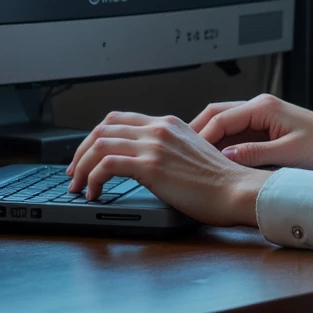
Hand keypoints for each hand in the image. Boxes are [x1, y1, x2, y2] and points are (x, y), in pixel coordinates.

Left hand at [65, 111, 270, 226]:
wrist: (237, 190)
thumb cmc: (220, 182)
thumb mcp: (192, 154)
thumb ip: (169, 150)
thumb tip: (145, 164)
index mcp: (169, 124)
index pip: (120, 119)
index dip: (97, 136)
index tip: (88, 156)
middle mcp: (159, 129)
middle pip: (103, 128)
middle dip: (81, 151)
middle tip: (75, 172)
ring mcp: (154, 146)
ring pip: (99, 144)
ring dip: (82, 166)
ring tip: (79, 186)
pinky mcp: (150, 166)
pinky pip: (107, 165)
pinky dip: (93, 179)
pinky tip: (95, 193)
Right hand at [190, 94, 312, 176]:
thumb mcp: (289, 153)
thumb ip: (255, 154)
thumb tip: (224, 155)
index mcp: (264, 107)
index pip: (220, 118)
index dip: (200, 136)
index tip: (185, 153)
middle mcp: (260, 107)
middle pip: (217, 115)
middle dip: (196, 132)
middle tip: (179, 152)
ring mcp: (263, 117)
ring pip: (225, 124)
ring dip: (208, 138)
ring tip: (191, 158)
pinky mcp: (267, 130)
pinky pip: (237, 134)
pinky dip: (222, 144)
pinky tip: (214, 160)